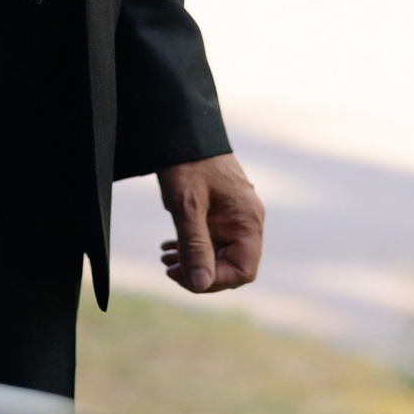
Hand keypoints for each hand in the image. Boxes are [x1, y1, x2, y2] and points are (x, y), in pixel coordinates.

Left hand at [156, 153, 262, 293]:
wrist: (184, 129)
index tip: (186, 276)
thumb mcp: (187, 206)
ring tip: (165, 260)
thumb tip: (200, 284)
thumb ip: (195, 246)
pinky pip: (212, 240)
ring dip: (193, 262)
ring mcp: (234, 217)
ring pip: (219, 255)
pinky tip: (169, 248)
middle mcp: (247, 222)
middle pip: (232, 266)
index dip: (216, 281)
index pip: (243, 270)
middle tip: (169, 269)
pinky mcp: (221, 213)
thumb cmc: (188, 164)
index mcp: (248, 221)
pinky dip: (192, 248)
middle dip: (201, 273)